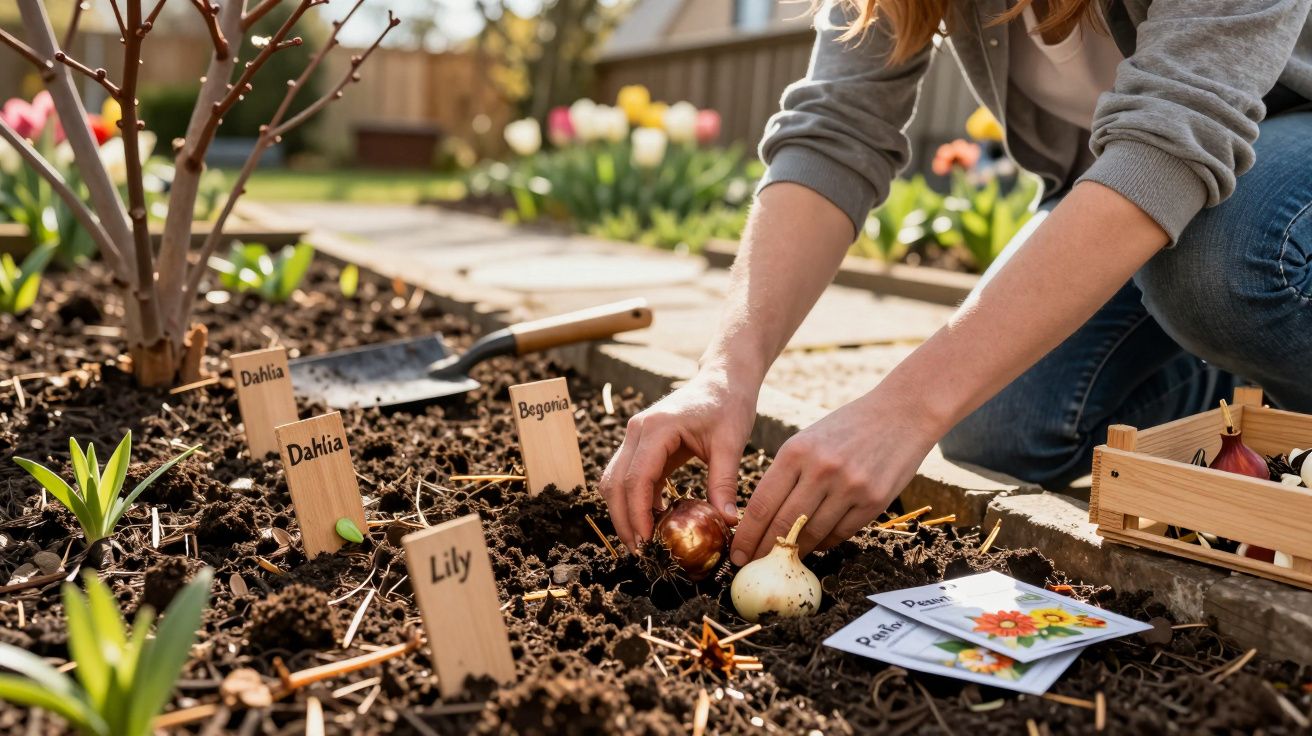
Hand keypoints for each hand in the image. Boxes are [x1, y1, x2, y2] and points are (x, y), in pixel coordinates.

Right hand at [599, 369, 757, 550]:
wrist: (722, 378)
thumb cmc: (728, 404)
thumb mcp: (731, 442)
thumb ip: (725, 481)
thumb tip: (727, 520)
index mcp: (656, 427)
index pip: (636, 479)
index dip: (638, 514)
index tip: (648, 543)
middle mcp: (637, 430)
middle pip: (615, 483)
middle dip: (624, 520)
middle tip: (641, 552)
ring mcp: (635, 436)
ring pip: (614, 481)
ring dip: (624, 512)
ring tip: (643, 541)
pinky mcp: (641, 443)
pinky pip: (628, 476)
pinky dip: (634, 500)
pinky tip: (654, 520)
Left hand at [729, 387, 939, 565]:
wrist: (901, 414)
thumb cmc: (846, 428)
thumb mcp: (807, 439)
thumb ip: (786, 475)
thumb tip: (764, 520)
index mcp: (796, 451)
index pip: (762, 504)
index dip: (747, 536)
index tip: (736, 554)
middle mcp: (821, 470)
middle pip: (783, 526)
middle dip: (763, 551)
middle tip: (752, 567)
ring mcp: (849, 487)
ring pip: (812, 535)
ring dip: (795, 552)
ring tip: (782, 560)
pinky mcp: (873, 501)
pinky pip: (840, 534)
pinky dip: (824, 543)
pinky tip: (815, 545)